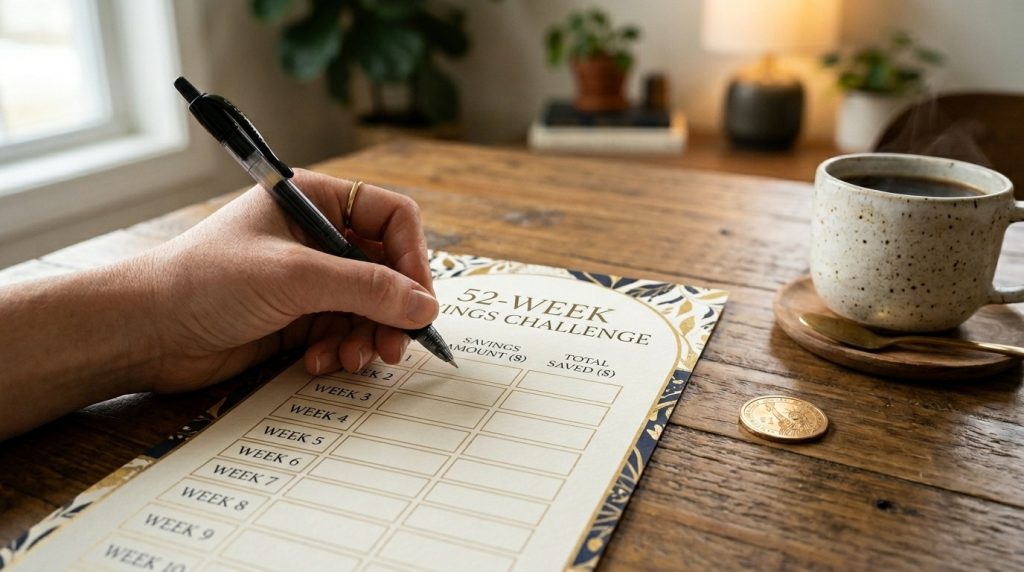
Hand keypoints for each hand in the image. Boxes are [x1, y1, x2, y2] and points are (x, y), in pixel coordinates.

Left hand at [139, 169, 437, 392]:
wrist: (144, 332)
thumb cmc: (204, 281)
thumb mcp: (294, 277)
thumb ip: (366, 289)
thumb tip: (424, 305)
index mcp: (315, 201)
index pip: (392, 218)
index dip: (412, 258)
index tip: (418, 301)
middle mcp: (317, 237)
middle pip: (387, 269)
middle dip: (392, 310)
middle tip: (394, 346)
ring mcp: (309, 279)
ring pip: (369, 307)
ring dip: (368, 336)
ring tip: (353, 359)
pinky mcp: (298, 318)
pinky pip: (344, 332)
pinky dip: (342, 350)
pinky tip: (320, 363)